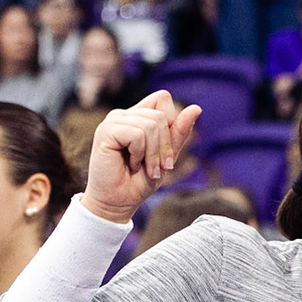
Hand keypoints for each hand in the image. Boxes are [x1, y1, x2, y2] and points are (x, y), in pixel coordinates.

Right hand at [81, 91, 200, 224]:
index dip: (171, 123)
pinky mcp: (105, 131)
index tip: (166, 152)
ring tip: (144, 168)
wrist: (119, 202)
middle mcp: (124, 115)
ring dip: (153, 154)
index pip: (162, 98)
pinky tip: (131, 164)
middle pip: (160, 115)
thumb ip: (178, 132)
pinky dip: (140, 154)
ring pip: (150, 125)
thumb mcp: (166, 156)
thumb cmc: (140, 181)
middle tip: (157, 167)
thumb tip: (196, 108)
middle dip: (164, 146)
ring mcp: (113, 121)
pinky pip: (136, 134)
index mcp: (137, 116)